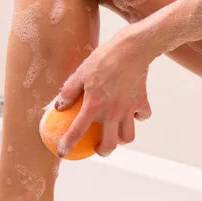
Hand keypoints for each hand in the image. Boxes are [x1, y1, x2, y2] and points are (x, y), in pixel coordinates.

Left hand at [56, 31, 152, 157]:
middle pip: (110, 144)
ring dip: (121, 139)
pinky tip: (131, 113)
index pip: (77, 131)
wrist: (132, 48)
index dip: (68, 144)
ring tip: (114, 134)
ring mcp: (128, 108)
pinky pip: (142, 117)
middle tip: (96, 148)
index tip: (63, 152)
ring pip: (128, 136)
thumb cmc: (103, 59)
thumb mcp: (80, 73)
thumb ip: (68, 92)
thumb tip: (59, 106)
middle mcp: (112, 112)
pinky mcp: (142, 101)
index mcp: (94, 105)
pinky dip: (137, 118)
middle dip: (102, 151)